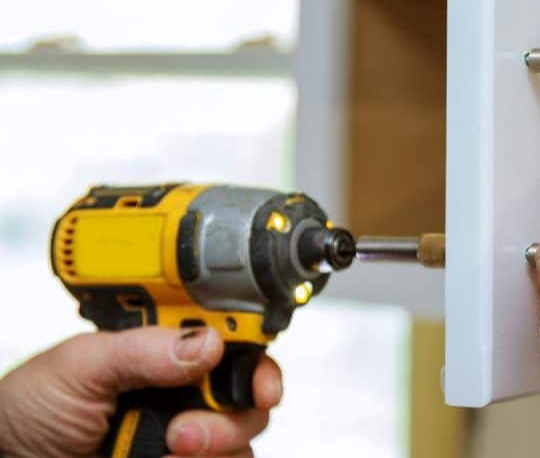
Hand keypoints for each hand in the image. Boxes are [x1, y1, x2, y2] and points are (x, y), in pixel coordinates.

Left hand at [0, 327, 281, 456]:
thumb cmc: (30, 411)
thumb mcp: (79, 366)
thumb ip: (142, 349)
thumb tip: (208, 341)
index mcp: (165, 350)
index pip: (232, 341)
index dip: (257, 357)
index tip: (260, 382)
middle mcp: (184, 389)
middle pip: (250, 392)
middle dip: (235, 411)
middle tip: (189, 428)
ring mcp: (187, 433)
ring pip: (243, 436)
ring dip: (217, 443)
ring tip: (172, 447)